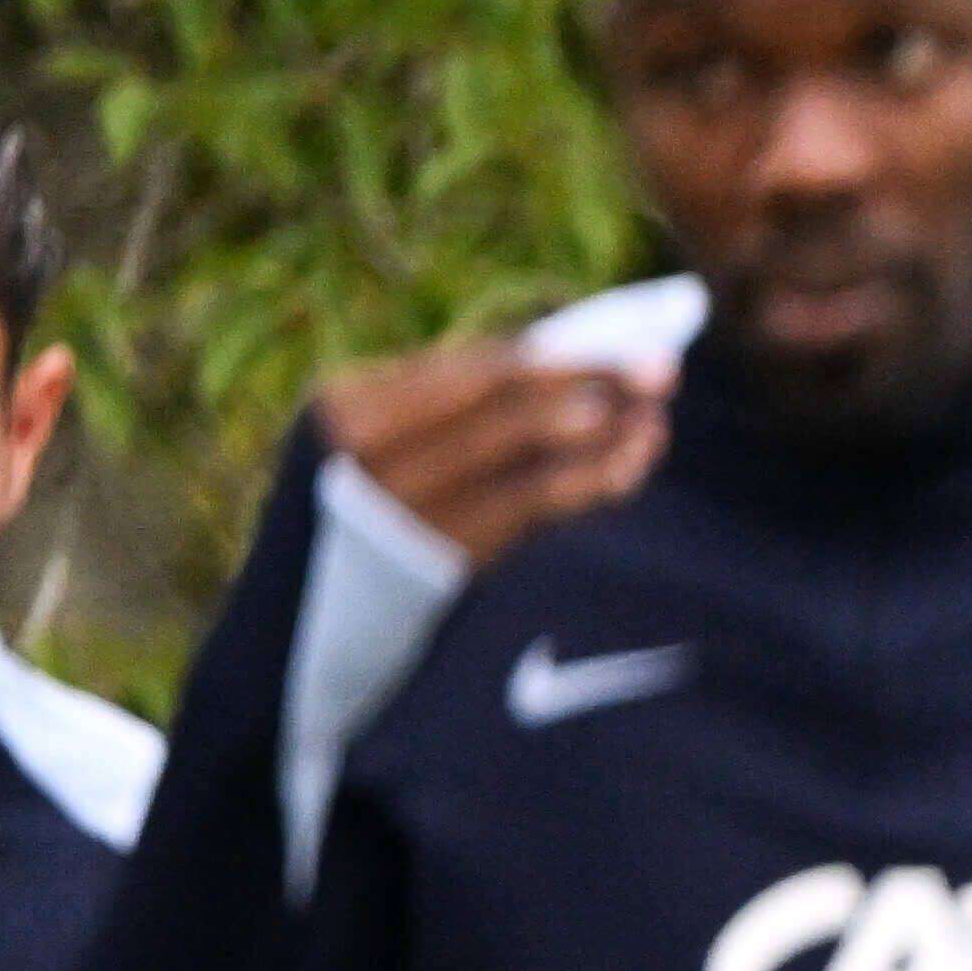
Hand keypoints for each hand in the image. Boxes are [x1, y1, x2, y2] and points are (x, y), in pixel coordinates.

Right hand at [315, 338, 667, 563]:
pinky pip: (530, 505)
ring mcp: (402, 503)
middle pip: (499, 398)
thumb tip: (570, 368)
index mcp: (345, 405)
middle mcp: (365, 448)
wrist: (309, 631)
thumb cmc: (364, 526)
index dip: (553, 354)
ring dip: (600, 430)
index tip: (624, 339)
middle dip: (588, 378)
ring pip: (521, 449)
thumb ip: (455, 414)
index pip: (470, 369)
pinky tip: (630, 467)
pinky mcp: (439, 556)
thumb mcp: (385, 455)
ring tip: (655, 420)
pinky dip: (587, 480)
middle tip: (662, 369)